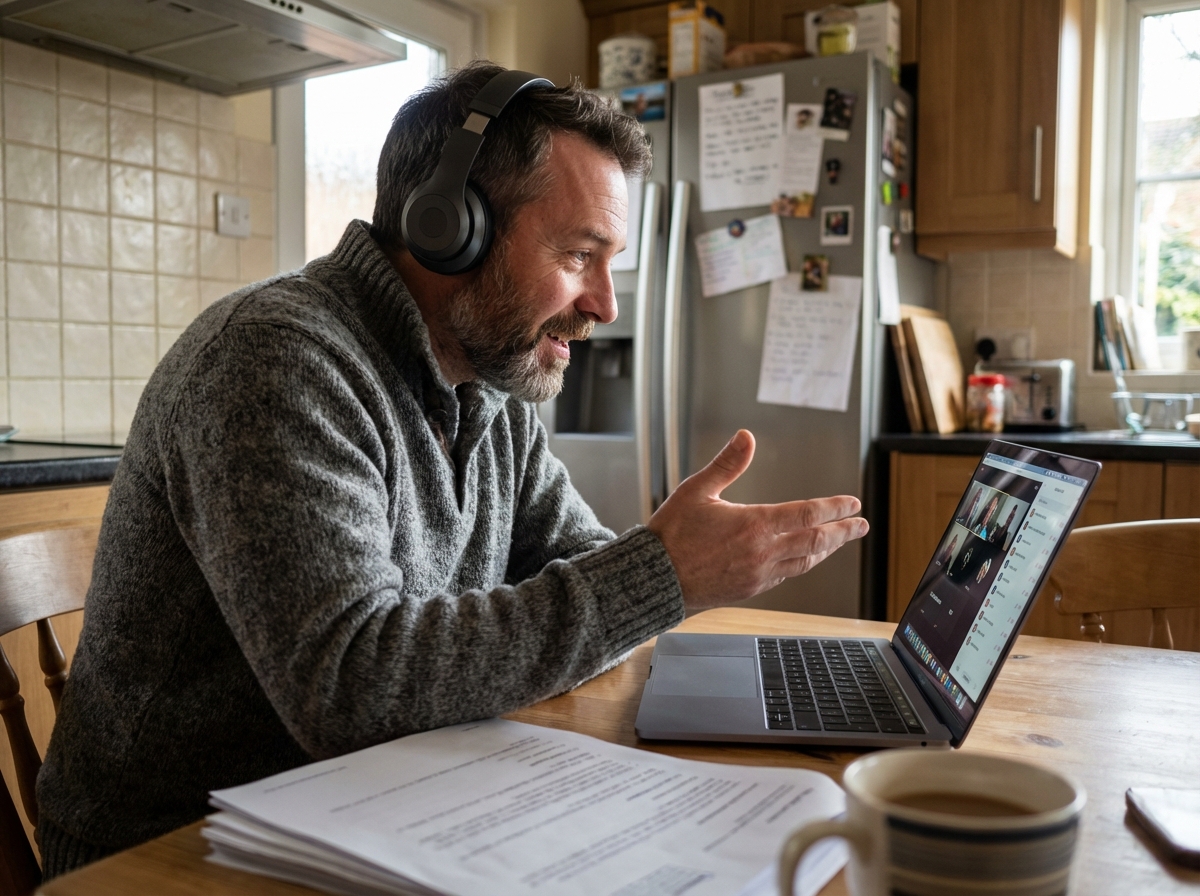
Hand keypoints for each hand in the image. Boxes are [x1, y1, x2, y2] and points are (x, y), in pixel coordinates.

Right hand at [647, 429, 867, 609]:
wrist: (654, 580)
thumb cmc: (671, 534)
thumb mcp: (696, 490)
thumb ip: (727, 463)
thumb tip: (746, 437)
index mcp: (754, 525)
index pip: (807, 515)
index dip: (834, 509)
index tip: (853, 504)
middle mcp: (762, 553)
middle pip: (816, 541)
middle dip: (842, 532)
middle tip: (861, 525)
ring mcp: (758, 575)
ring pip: (805, 562)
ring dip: (826, 550)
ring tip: (839, 541)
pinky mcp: (749, 589)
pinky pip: (786, 576)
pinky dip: (802, 564)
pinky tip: (803, 559)